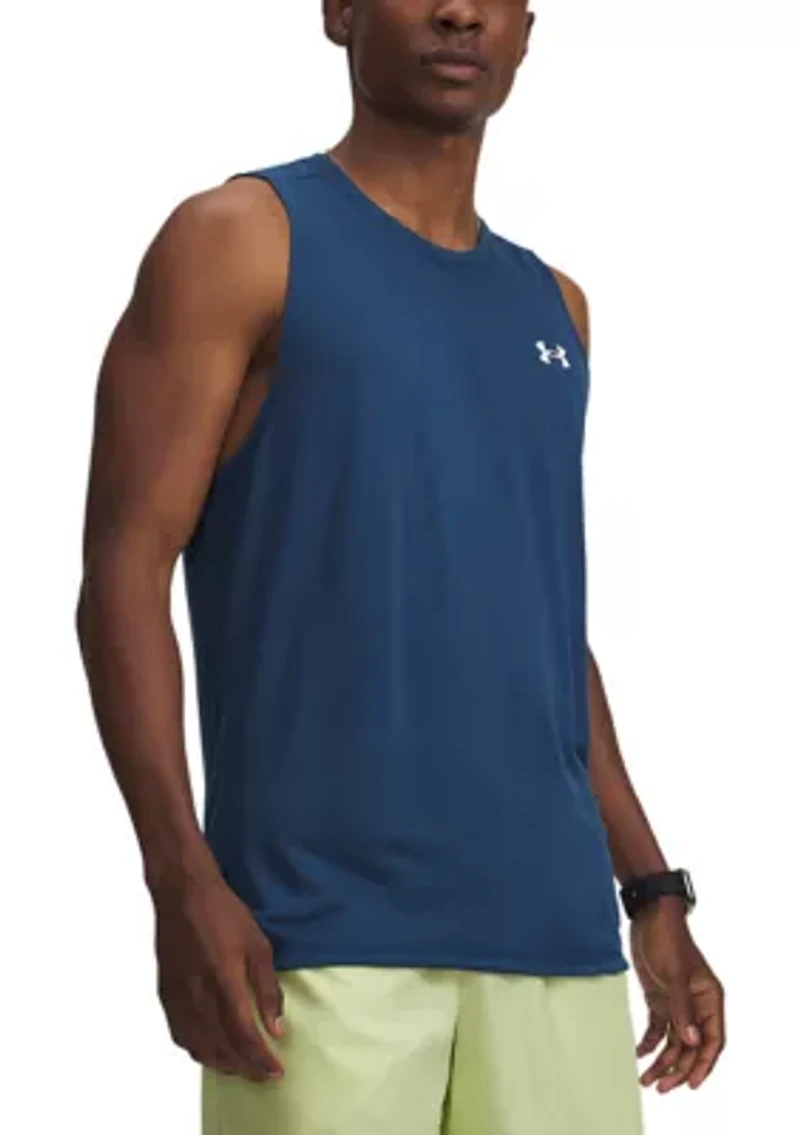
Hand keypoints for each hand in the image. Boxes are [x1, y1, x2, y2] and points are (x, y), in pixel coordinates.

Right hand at [152, 871, 284, 1081]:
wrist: (183, 893)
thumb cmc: (224, 913)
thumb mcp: (258, 945)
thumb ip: (267, 989)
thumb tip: (276, 1027)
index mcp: (224, 979)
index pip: (243, 1035)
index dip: (260, 1059)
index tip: (277, 1071)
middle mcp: (198, 994)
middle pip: (221, 1048)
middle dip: (245, 1068)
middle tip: (263, 1074)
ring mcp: (179, 996)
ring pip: (198, 1047)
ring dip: (222, 1063)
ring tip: (242, 1066)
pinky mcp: (166, 995)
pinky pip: (180, 1035)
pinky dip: (198, 1050)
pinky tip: (211, 1049)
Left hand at [631, 896, 724, 1092]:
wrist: (649, 916)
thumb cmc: (668, 939)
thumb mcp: (675, 974)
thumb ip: (682, 1008)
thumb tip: (690, 1041)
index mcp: (709, 999)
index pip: (712, 1041)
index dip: (702, 1064)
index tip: (690, 1084)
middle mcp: (696, 1005)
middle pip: (691, 1047)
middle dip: (677, 1069)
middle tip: (660, 1086)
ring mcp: (678, 1002)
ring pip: (674, 1042)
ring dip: (662, 1061)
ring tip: (646, 1079)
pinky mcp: (660, 997)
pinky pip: (658, 1028)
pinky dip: (650, 1043)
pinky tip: (640, 1054)